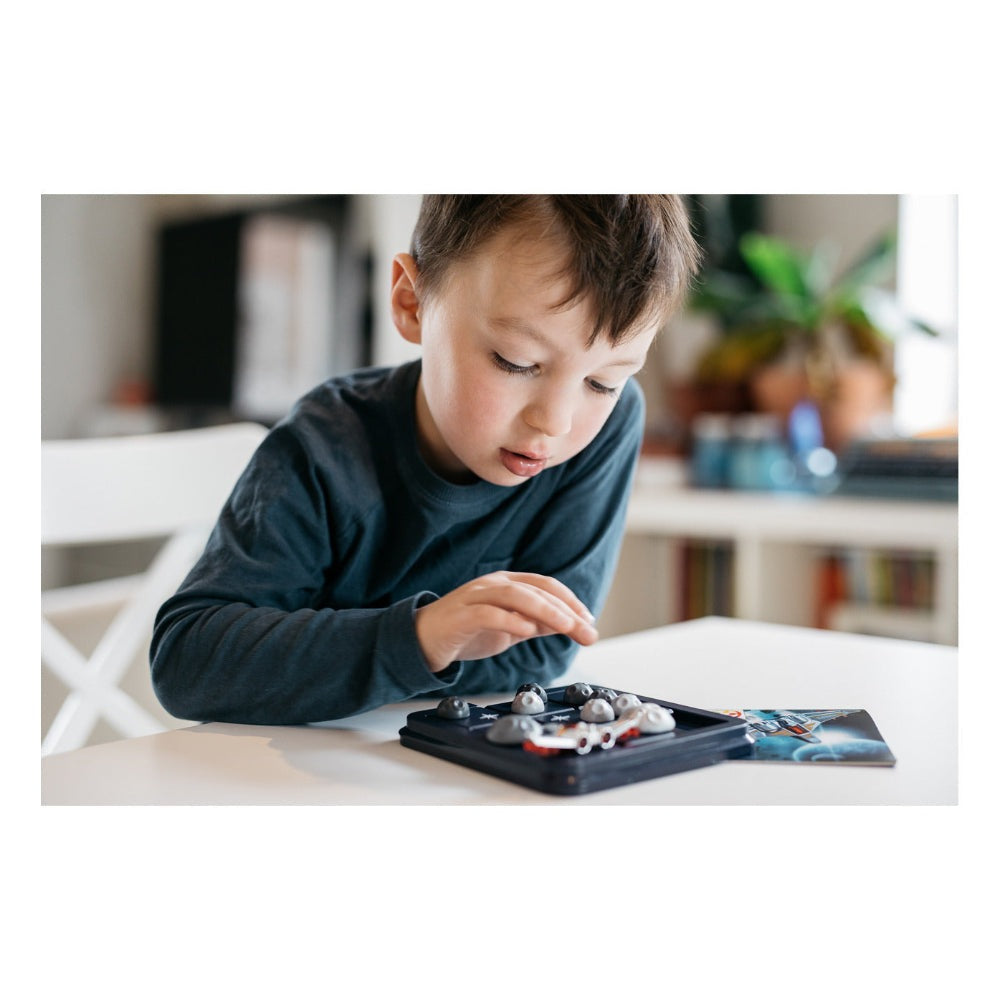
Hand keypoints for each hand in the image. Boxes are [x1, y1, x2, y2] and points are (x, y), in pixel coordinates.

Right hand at [415, 571, 598, 672]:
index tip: (590, 621)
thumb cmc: (466, 631)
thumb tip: (569, 625)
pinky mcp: (461, 615)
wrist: (423, 640)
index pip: (546, 585)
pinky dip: (510, 620)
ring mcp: (475, 597)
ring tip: (567, 627)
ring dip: (545, 610)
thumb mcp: (509, 627)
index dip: (571, 601)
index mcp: (507, 583)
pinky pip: (488, 613)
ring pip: (515, 595)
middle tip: (587, 632)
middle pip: (536, 589)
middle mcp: (493, 584)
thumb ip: (535, 623)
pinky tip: (528, 631)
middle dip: (567, 611)